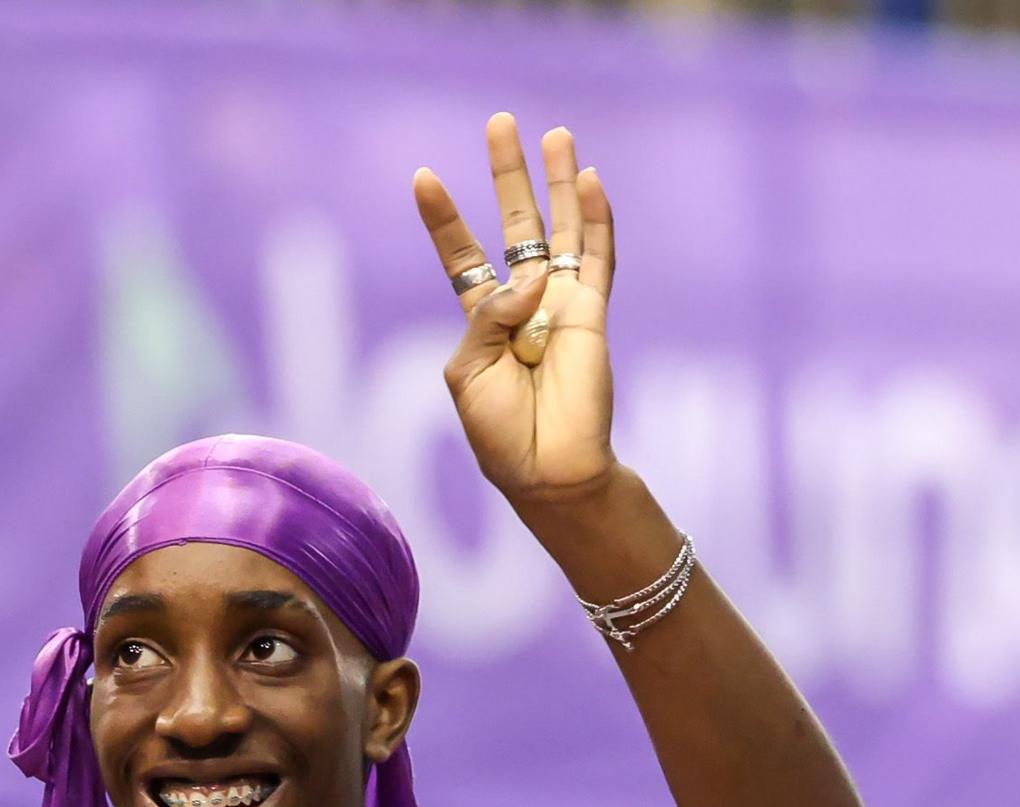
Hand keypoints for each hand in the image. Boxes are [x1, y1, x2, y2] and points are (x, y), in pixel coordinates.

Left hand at [415, 118, 617, 508]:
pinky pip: (596, 258)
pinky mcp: (593, 314)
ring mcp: (561, 305)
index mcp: (484, 322)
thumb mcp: (469, 371)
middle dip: (507, 176)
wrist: (549, 469)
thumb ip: (490, 318)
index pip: (461, 256)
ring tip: (553, 135)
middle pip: (515, 225)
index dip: (443, 219)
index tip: (422, 176)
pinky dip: (595, 220)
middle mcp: (524, 305)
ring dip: (557, 182)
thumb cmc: (500, 432)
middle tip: (500, 123)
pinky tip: (589, 181)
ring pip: (560, 230)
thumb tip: (529, 281)